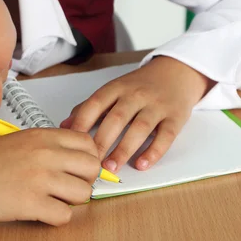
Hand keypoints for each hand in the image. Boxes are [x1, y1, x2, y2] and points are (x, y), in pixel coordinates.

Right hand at [0, 129, 100, 225]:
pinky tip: (37, 211)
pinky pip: (64, 216)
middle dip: (83, 181)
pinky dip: (54, 218)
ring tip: (49, 200)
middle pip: (92, 168)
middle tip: (64, 188)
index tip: (75, 170)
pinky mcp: (31, 203)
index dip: (86, 160)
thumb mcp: (19, 142)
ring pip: (84, 194)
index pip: (88, 144)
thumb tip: (74, 164)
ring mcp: (40, 178)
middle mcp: (46, 153)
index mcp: (43, 136)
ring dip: (70, 201)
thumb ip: (47, 148)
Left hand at [61, 56, 211, 172]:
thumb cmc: (139, 86)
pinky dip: (153, 152)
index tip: (72, 142)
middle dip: (101, 141)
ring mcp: (157, 106)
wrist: (176, 73)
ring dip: (124, 150)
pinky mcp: (175, 117)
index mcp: (117, 87)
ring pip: (140, 128)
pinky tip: (141, 165)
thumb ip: (88, 107)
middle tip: (90, 162)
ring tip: (111, 167)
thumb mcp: (113, 90)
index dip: (82, 122)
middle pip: (116, 118)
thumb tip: (63, 127)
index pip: (95, 104)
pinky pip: (165, 136)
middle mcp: (136, 95)